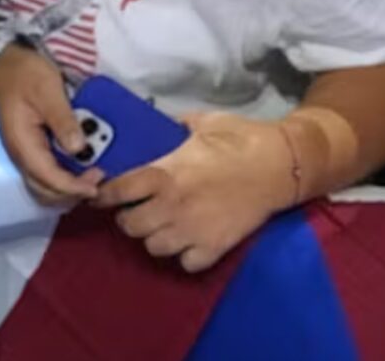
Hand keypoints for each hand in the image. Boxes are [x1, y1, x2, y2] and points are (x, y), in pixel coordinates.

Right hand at [0, 47, 103, 205]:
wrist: (1, 63)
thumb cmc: (24, 74)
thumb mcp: (48, 90)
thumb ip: (63, 120)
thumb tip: (79, 149)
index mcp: (23, 144)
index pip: (48, 178)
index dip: (73, 187)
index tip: (96, 186)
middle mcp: (20, 155)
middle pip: (44, 191)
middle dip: (71, 192)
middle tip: (98, 179)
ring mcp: (23, 152)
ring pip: (43, 186)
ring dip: (67, 188)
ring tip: (91, 176)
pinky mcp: (29, 147)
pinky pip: (45, 173)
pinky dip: (62, 178)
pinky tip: (79, 167)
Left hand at [97, 111, 295, 272]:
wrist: (280, 165)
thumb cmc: (240, 139)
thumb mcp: (202, 122)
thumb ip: (173, 127)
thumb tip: (155, 126)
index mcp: (165, 174)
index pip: (117, 191)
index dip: (105, 194)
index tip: (104, 193)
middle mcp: (172, 206)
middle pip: (129, 226)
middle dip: (130, 217)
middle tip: (141, 208)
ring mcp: (192, 231)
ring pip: (153, 247)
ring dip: (155, 237)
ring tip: (166, 225)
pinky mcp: (213, 248)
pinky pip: (185, 263)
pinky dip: (185, 255)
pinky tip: (191, 240)